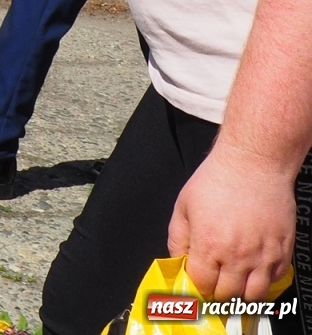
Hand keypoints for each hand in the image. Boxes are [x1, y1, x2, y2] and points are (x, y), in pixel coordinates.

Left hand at [169, 141, 295, 299]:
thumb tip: (179, 262)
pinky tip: (253, 269)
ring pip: (254, 295)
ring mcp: (263, 256)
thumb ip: (178, 240)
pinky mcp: (282, 251)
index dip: (196, 288)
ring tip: (233, 282)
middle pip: (227, 295)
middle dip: (216, 293)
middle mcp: (238, 256)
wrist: (252, 165)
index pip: (202, 286)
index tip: (195, 285)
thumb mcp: (183, 207)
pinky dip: (263, 281)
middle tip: (214, 284)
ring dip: (241, 293)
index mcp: (209, 246)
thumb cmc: (215, 181)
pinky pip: (274, 280)